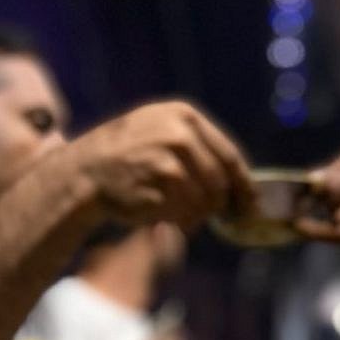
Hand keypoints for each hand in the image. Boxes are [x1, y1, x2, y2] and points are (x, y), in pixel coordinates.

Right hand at [71, 102, 253, 229]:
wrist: (87, 171)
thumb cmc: (127, 157)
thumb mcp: (160, 130)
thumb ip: (197, 146)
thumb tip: (238, 181)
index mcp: (184, 117)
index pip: (229, 155)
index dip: (244, 184)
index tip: (252, 204)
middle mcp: (180, 134)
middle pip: (220, 182)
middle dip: (219, 206)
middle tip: (214, 218)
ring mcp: (171, 160)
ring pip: (205, 202)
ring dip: (197, 217)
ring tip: (178, 215)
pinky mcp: (161, 187)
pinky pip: (186, 214)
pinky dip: (181, 223)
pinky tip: (164, 219)